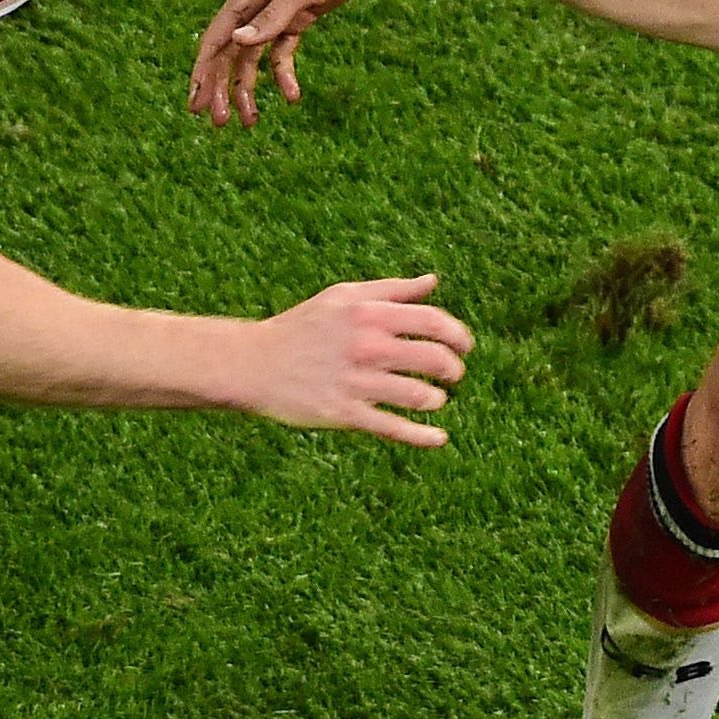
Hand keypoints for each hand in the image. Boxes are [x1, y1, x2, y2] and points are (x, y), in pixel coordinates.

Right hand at [188, 0, 398, 124]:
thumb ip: (272, 18)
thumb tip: (236, 43)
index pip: (215, 41)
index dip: (202, 74)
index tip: (196, 104)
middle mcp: (255, 6)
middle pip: (229, 55)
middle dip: (221, 89)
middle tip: (219, 122)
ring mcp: (276, 13)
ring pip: (252, 58)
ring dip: (248, 88)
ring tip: (249, 121)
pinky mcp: (298, 18)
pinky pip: (282, 53)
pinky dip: (283, 74)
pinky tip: (291, 97)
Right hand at [233, 273, 473, 445]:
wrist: (252, 363)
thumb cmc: (302, 327)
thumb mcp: (343, 297)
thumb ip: (391, 289)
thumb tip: (433, 281)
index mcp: (369, 314)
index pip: (432, 322)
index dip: (458, 335)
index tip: (465, 347)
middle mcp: (367, 346)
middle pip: (433, 359)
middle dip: (453, 369)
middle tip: (454, 375)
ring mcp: (356, 382)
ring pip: (417, 395)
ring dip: (436, 399)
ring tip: (435, 399)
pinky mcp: (343, 414)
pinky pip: (392, 428)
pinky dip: (422, 436)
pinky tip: (439, 438)